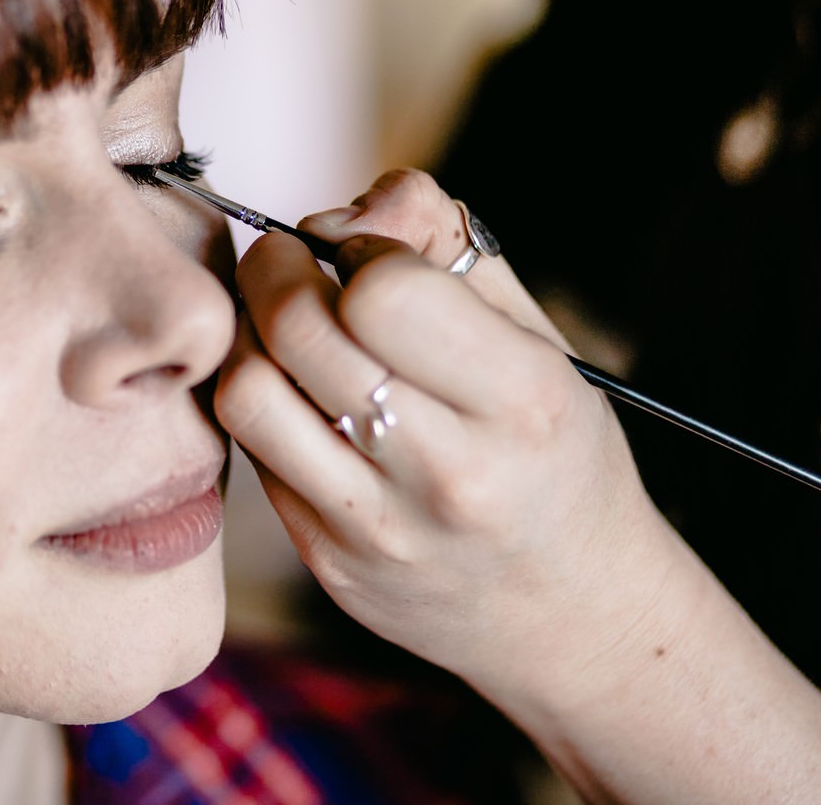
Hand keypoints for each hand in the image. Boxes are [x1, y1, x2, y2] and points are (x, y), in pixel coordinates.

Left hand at [217, 169, 672, 692]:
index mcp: (523, 403)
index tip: (365, 252)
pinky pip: (253, 454)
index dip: (358, 247)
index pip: (384, 292)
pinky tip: (294, 392)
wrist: (572, 614)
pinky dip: (260, 400)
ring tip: (279, 324)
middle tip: (288, 260)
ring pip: (250, 394)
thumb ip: (450, 248)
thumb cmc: (555, 455)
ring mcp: (380, 529)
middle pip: (301, 332)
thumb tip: (348, 207)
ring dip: (248, 335)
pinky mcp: (329, 563)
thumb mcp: (542, 342)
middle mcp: (449, 473)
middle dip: (274, 266)